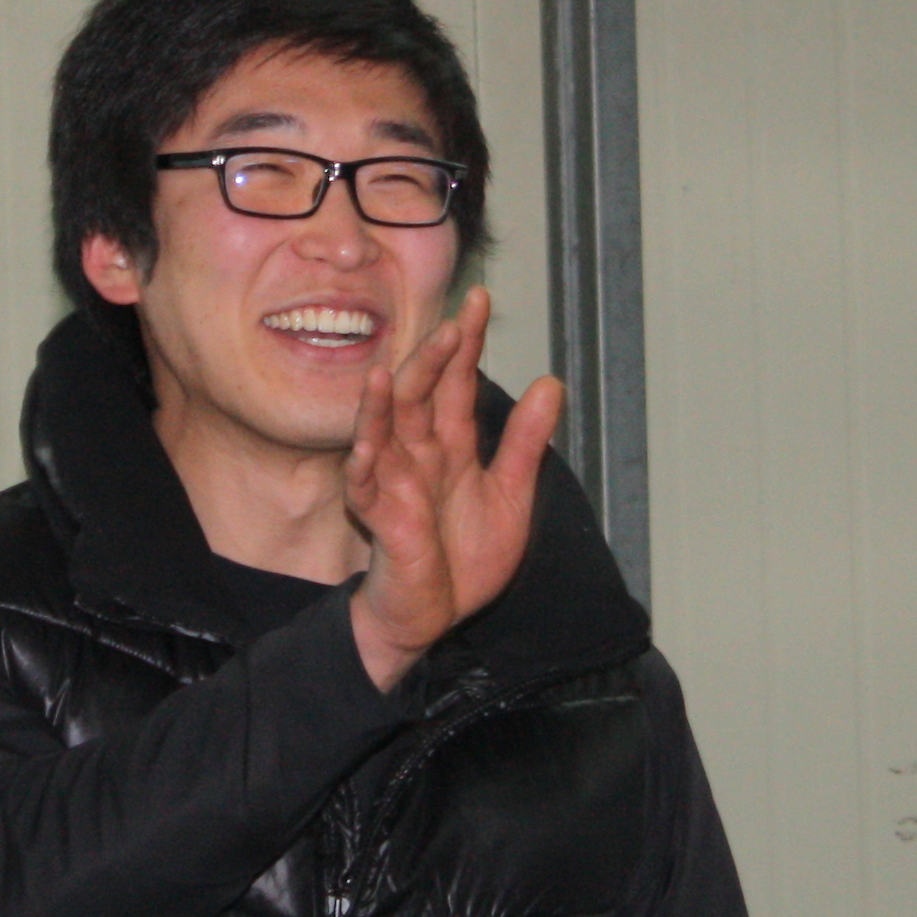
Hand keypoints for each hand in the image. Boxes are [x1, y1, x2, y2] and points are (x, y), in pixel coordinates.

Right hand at [344, 287, 565, 693]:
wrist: (433, 616)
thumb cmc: (462, 558)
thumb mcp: (511, 496)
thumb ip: (526, 443)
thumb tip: (551, 382)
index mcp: (452, 445)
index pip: (457, 383)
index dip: (467, 343)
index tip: (480, 300)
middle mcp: (419, 453)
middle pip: (422, 394)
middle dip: (436, 358)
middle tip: (454, 322)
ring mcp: (394, 481)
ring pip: (385, 427)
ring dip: (389, 397)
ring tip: (396, 366)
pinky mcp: (379, 514)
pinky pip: (365, 479)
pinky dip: (365, 454)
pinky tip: (368, 434)